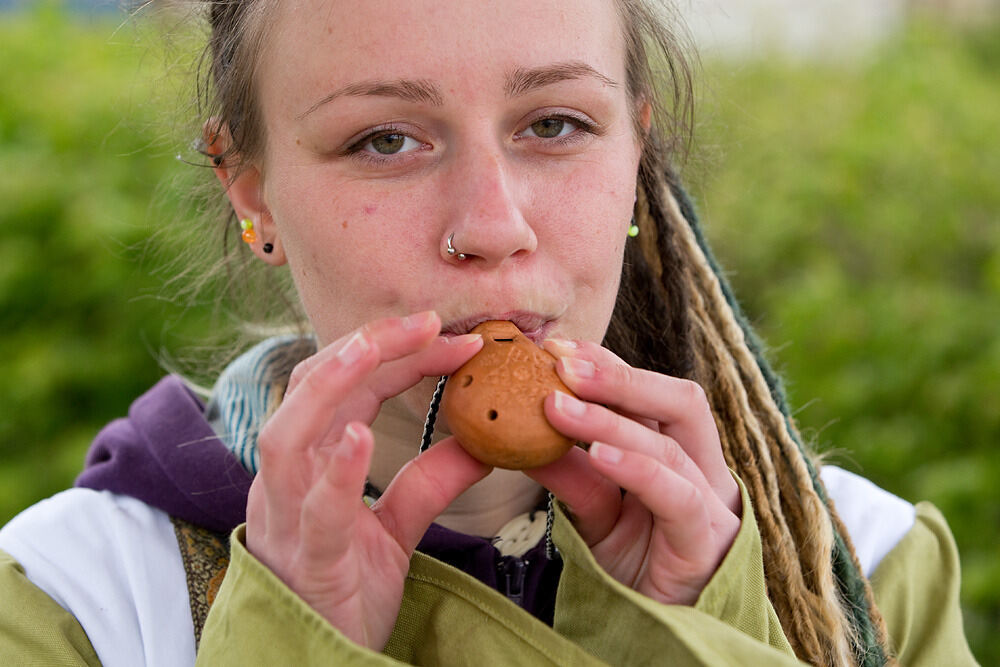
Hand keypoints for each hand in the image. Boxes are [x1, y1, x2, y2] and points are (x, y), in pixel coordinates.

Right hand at [245, 312, 490, 649]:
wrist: (320, 663)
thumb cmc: (348, 589)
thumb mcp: (396, 527)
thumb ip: (429, 481)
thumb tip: (482, 441)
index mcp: (309, 465)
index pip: (347, 390)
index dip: (395, 356)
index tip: (451, 337)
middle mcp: (287, 480)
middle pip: (312, 391)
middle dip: (365, 348)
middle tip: (426, 322)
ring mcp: (287, 517)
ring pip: (288, 436)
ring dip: (331, 385)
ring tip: (374, 347)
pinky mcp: (307, 558)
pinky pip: (313, 509)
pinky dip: (336, 471)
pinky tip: (361, 436)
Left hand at [528, 339, 740, 605]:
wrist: (662, 632)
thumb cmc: (636, 565)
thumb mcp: (596, 510)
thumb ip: (572, 472)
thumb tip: (523, 431)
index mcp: (683, 454)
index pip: (653, 395)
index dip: (610, 366)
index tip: (559, 349)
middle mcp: (704, 470)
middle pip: (679, 402)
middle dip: (620, 376)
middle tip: (562, 362)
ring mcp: (712, 503)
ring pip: (670, 444)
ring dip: (610, 418)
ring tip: (559, 405)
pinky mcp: (706, 539)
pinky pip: (675, 494)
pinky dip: (635, 467)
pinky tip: (596, 454)